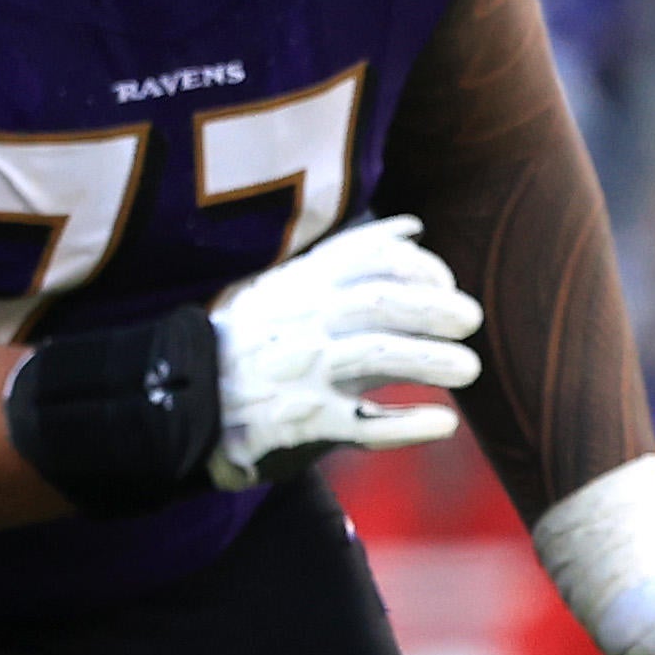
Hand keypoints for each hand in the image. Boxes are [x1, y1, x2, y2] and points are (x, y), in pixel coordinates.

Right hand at [209, 214, 481, 487]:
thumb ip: (346, 260)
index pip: (367, 260)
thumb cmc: (255, 341)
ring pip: (373, 357)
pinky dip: (405, 425)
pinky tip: (443, 423)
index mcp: (301, 286)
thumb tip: (412, 228)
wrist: (182, 398)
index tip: (446, 282)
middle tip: (472, 319)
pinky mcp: (299, 422)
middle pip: (377, 304)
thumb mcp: (288, 288)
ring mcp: (300, 372)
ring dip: (428, 360)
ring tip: (470, 368)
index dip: (417, 267)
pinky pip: (360, 426)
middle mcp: (301, 323)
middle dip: (431, 307)